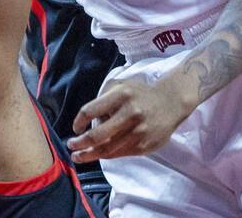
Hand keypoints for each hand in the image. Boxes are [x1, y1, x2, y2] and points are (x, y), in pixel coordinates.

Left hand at [68, 71, 195, 160]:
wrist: (170, 103)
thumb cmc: (140, 94)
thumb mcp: (121, 86)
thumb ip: (104, 100)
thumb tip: (89, 121)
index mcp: (120, 96)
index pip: (90, 110)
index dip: (79, 121)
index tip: (75, 128)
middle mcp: (128, 114)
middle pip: (97, 135)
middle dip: (80, 144)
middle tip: (70, 146)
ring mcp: (137, 132)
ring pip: (107, 149)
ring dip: (89, 154)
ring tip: (79, 156)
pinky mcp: (143, 146)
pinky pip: (119, 153)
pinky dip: (106, 155)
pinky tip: (98, 155)